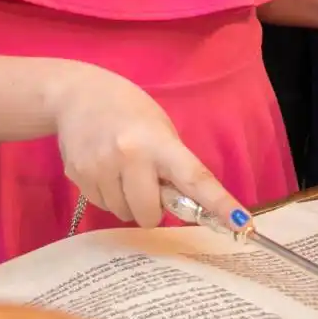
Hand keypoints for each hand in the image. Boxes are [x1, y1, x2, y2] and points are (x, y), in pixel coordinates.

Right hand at [49, 64, 245, 229]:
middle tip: (148, 184)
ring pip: (123, 213)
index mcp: (157, 142)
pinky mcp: (77, 176)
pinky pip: (102, 205)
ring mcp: (99, 168)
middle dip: (152, 208)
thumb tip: (187, 207)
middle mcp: (128, 156)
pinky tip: (103, 168)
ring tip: (122, 170)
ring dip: (128, 201)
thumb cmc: (128, 109)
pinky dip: (108, 195)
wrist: (75, 94)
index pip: (195, 178)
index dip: (220, 204)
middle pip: (149, 214)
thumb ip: (173, 164)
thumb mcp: (159, 128)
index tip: (242, 224)